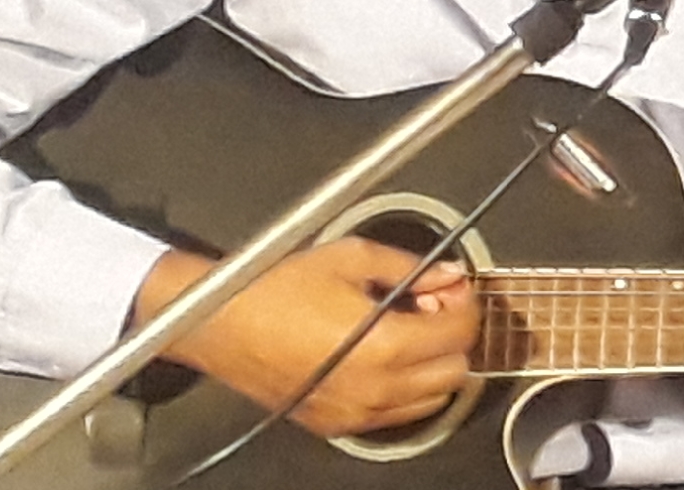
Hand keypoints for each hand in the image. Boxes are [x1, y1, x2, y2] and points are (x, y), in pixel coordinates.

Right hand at [135, 237, 476, 436]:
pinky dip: (402, 388)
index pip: (459, 333)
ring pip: (431, 398)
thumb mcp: (348, 258)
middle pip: (455, 371)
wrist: (220, 322)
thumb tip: (450, 273)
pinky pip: (396, 414)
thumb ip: (410, 267)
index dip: (463, 304)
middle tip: (426, 305)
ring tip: (401, 330)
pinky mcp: (338, 425)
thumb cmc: (275, 286)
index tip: (451, 288)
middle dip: (450, 335)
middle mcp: (376, 389)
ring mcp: (357, 413)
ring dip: (430, 364)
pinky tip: (377, 355)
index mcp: (384, 345)